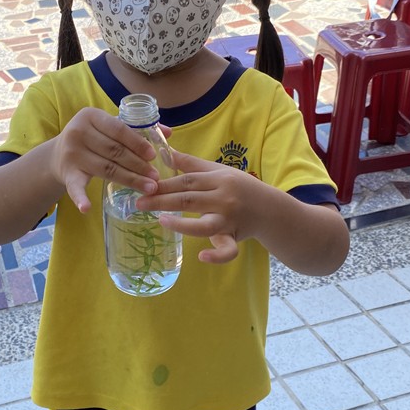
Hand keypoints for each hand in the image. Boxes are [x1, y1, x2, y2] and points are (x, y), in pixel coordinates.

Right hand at [51, 108, 165, 213]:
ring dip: (129, 180)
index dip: (137, 143)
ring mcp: (71, 154)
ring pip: (106, 169)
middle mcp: (78, 132)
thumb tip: (168, 132)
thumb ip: (135, 128)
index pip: (119, 129)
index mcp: (91, 116)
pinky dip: (80, 198)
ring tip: (148, 188)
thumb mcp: (109, 127)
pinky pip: (75, 187)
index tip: (153, 156)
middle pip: (114, 151)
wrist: (58, 154)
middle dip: (138, 165)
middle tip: (156, 178)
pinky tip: (87, 208)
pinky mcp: (67, 173)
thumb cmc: (92, 138)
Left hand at [136, 150, 259, 263]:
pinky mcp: (234, 238)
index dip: (164, 183)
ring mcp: (229, 220)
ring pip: (204, 225)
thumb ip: (192, 164)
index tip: (144, 185)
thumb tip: (165, 152)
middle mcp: (224, 199)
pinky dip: (216, 256)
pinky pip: (227, 250)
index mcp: (219, 180)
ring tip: (161, 221)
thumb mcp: (219, 171)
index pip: (187, 181)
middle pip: (189, 199)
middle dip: (162, 201)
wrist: (269, 209)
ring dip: (181, 224)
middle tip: (139, 204)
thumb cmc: (240, 187)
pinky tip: (201, 257)